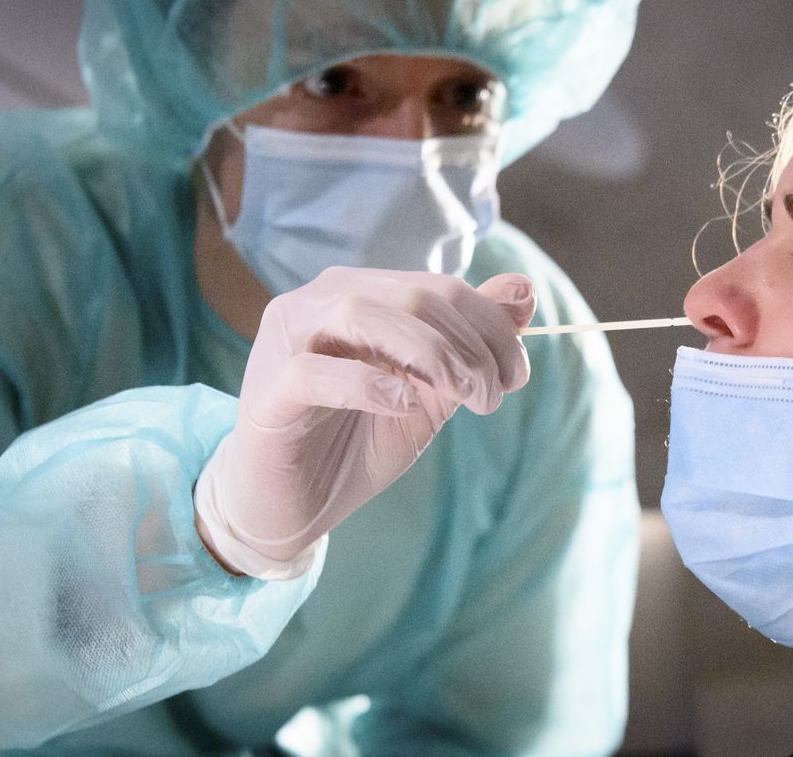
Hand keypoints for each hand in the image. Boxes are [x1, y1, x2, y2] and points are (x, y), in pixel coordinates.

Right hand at [194, 267, 534, 577]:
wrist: (292, 504)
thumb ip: (472, 344)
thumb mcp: (431, 392)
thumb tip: (524, 290)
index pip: (442, 288)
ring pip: (364, 314)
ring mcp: (289, 339)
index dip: (493, 327)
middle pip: (414, 298)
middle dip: (469, 346)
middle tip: (491, 398)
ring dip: (431, 355)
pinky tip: (401, 404)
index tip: (516, 377)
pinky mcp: (268, 390)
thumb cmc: (360, 440)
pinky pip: (315, 371)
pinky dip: (368, 383)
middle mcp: (323, 301)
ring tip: (461, 397)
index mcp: (364, 293)